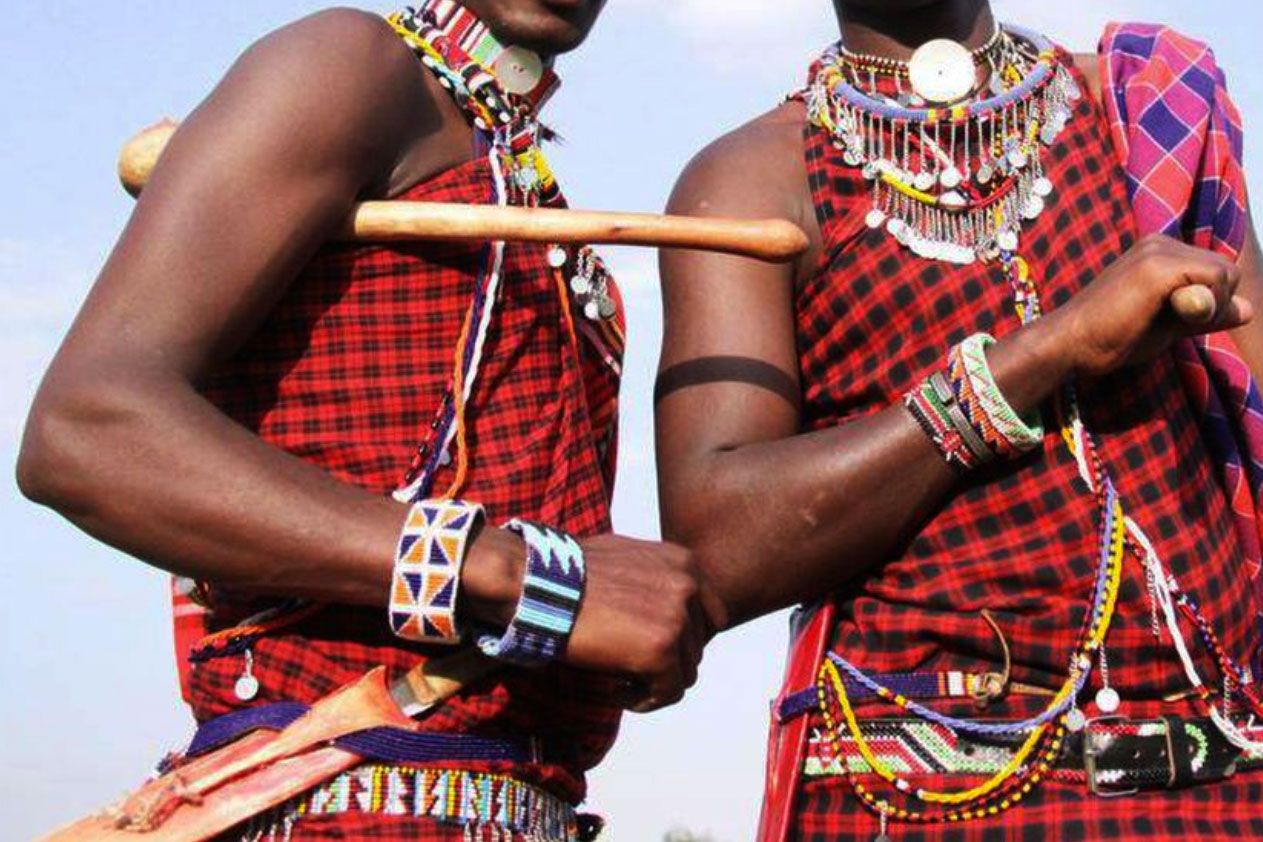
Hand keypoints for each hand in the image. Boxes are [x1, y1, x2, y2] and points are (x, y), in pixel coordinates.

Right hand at [461, 528, 711, 712]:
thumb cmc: (567, 571)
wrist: (537, 583)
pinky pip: (668, 693)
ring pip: (686, 673)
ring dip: (654, 682)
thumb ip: (654, 580)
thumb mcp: (625, 558)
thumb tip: (661, 608)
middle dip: (666, 662)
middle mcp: (688, 587)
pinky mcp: (661, 652)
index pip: (710, 615)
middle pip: (698, 646)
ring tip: (620, 679)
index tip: (652, 648)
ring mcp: (677, 620)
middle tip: (629, 667)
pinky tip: (617, 691)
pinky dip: (645, 700)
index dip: (684, 639)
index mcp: (684, 563)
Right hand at [1053, 234, 1251, 377]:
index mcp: (1158, 251)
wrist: (1070, 343)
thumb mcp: (1168, 325)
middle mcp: (1160, 242)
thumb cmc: (1111, 338)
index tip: (1172, 321)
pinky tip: (1168, 316)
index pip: (1216, 272)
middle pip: (1226, 271)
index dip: (1210, 304)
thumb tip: (1249, 310)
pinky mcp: (1158, 266)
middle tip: (1170, 323)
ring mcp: (1158, 250)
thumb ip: (1205, 314)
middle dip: (1214, 304)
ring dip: (1209, 307)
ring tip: (1163, 320)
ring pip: (1225, 275)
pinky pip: (1214, 280)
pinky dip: (1204, 305)